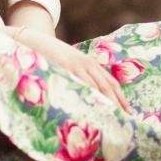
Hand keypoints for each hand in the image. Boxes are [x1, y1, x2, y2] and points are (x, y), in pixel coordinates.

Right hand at [16, 30, 131, 112]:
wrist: (32, 40)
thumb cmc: (50, 57)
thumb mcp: (69, 65)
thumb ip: (78, 77)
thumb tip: (85, 96)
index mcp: (90, 63)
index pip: (110, 82)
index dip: (120, 98)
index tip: (128, 112)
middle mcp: (87, 64)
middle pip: (108, 86)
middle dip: (118, 103)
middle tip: (127, 119)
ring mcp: (77, 66)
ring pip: (98, 87)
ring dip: (107, 102)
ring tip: (115, 118)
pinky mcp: (66, 68)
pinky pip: (81, 84)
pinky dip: (90, 96)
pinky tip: (95, 108)